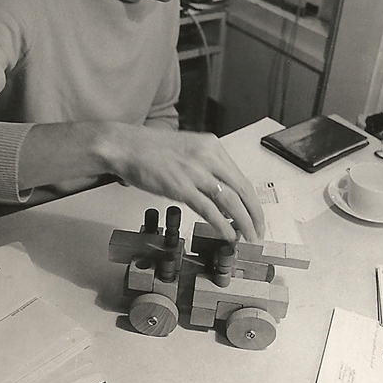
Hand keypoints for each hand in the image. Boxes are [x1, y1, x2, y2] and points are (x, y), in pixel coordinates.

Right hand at [106, 125, 264, 242]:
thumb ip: (206, 169)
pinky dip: (223, 224)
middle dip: (255, 214)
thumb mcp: (187, 150)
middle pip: (242, 190)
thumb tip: (221, 198)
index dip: (252, 201)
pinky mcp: (181, 187)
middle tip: (258, 231)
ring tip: (247, 237)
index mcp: (211, 146)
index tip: (256, 215)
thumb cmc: (149, 149)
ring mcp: (195, 172)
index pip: (241, 177)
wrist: (124, 145)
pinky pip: (209, 209)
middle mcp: (208, 157)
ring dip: (244, 222)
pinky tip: (228, 234)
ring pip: (231, 201)